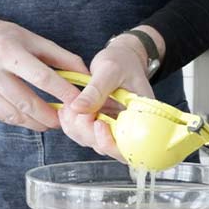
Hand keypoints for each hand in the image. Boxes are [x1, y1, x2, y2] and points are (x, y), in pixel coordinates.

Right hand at [0, 19, 88, 130]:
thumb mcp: (35, 40)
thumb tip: (87, 77)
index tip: (79, 102)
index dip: (62, 92)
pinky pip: (4, 117)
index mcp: (8, 51)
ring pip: (16, 115)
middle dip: (51, 116)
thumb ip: (63, 58)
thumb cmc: (6, 38)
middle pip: (27, 102)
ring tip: (52, 121)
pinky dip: (23, 121)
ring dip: (38, 123)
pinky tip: (34, 118)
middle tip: (67, 120)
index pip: (41, 77)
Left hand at [58, 34, 155, 161]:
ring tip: (70, 106)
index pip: (130, 146)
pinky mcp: (101, 126)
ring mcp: (115, 129)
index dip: (112, 143)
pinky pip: (85, 135)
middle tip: (78, 109)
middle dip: (89, 133)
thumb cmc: (122, 62)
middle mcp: (130, 128)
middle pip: (110, 149)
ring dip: (77, 129)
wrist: (121, 58)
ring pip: (94, 143)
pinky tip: (67, 110)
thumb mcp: (110, 70)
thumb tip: (79, 108)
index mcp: (141, 117)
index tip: (98, 123)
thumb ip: (96, 90)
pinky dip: (72, 125)